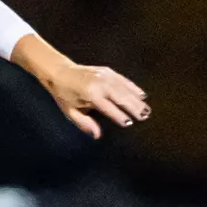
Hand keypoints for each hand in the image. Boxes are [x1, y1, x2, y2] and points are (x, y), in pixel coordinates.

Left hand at [12, 36, 148, 139]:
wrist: (60, 72)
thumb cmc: (64, 94)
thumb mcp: (70, 111)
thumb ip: (84, 123)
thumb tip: (97, 135)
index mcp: (90, 95)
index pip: (109, 108)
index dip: (119, 116)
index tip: (129, 124)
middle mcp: (100, 84)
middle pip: (121, 98)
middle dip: (134, 108)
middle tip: (144, 117)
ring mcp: (105, 76)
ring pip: (125, 89)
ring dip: (137, 99)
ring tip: (146, 110)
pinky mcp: (108, 71)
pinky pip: (124, 80)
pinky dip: (133, 88)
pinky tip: (141, 95)